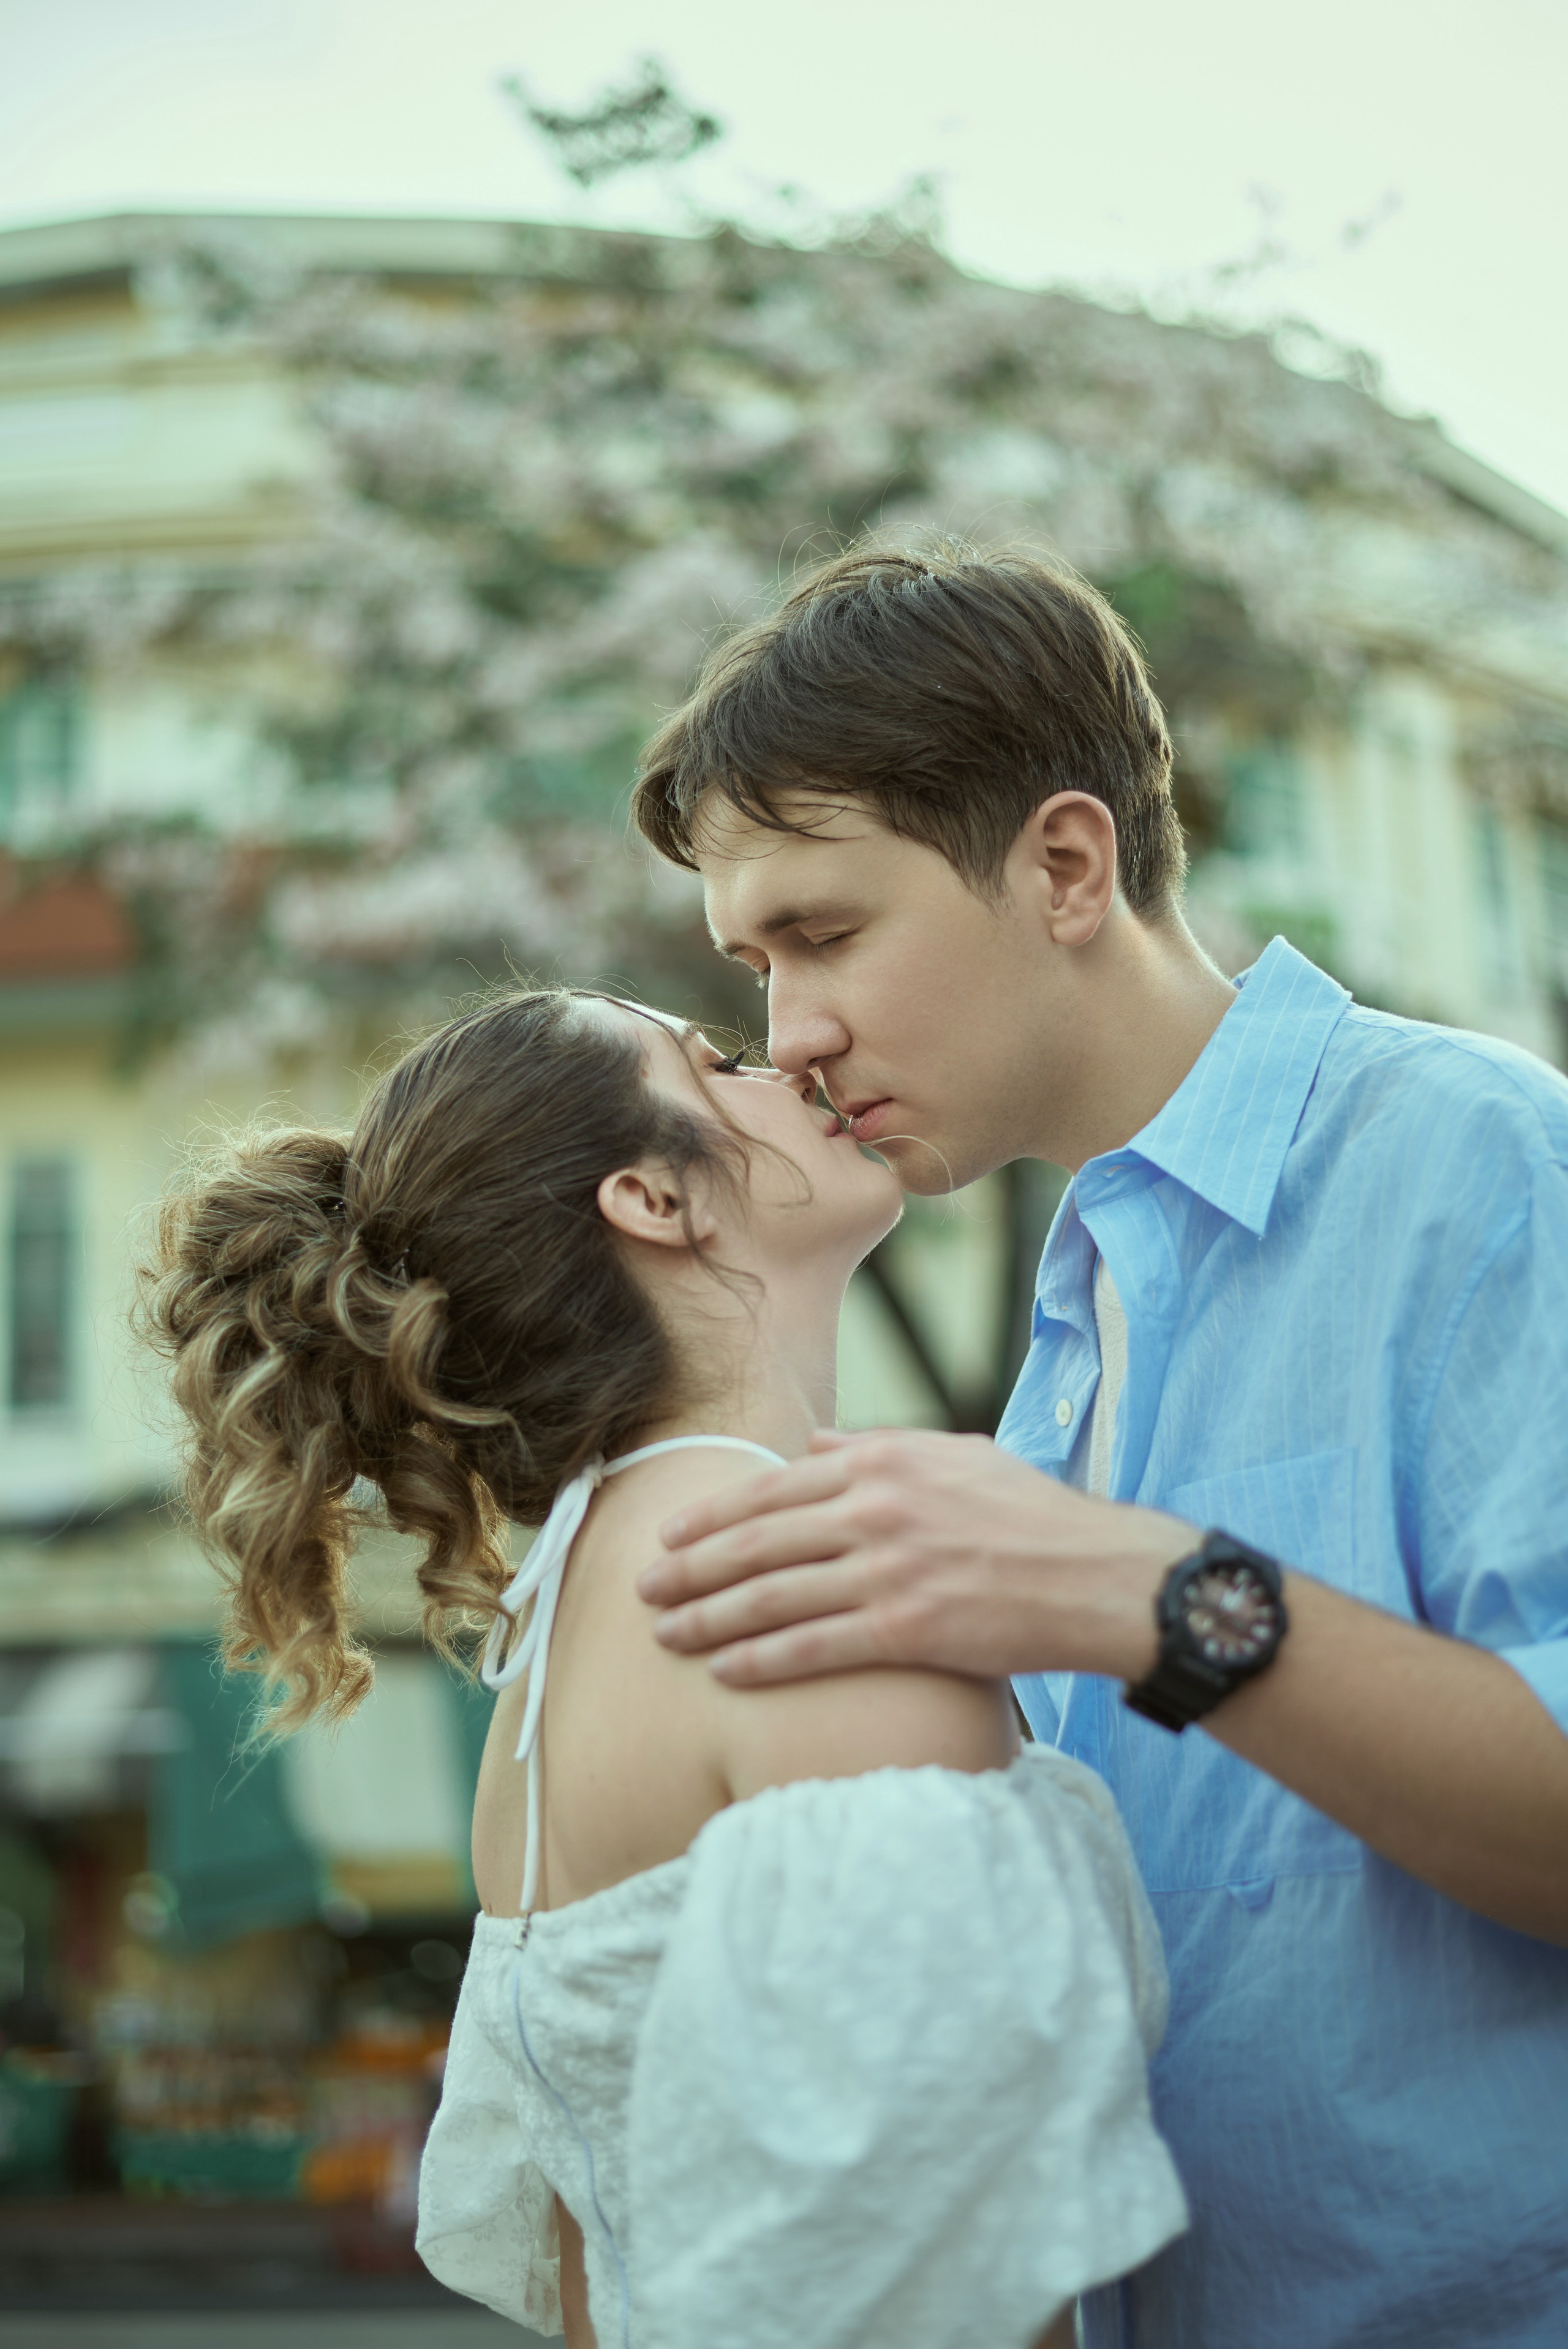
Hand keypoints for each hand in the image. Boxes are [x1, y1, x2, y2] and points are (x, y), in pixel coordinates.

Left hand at [638, 1427, 1196, 1685]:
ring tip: (664, 1634)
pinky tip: (724, 1670)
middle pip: (757, 1542)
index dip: (712, 1516)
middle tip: (644, 1589)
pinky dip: (760, 1660)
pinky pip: (813, 1647)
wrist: (1097, 1576)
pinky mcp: (907, 1630)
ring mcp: (889, 1571)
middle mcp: (877, 1511)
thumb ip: (876, 1447)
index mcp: (884, 1464)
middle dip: (690, 1569)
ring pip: (772, 1596)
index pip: (773, 1489)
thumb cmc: (1031, 1517)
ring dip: (708, 1618)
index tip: (669, 1534)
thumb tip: (811, 1445)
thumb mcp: (956, 1455)